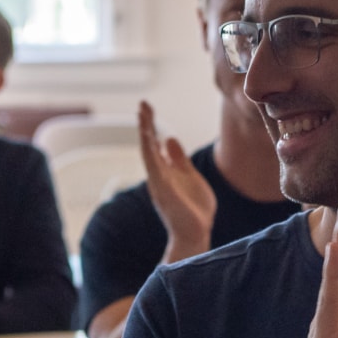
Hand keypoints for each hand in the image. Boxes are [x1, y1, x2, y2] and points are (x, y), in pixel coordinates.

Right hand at [138, 100, 216, 262]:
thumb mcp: (190, 177)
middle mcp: (158, 174)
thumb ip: (179, 159)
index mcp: (165, 171)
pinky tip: (149, 135)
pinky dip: (150, 150)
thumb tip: (170, 138)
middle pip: (149, 143)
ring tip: (142, 113)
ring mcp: (159, 181)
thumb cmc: (194, 210)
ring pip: (148, 152)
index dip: (151, 125)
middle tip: (142, 103)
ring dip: (145, 132)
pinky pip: (154, 165)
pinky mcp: (163, 189)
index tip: (147, 107)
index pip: (155, 143)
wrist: (195, 234)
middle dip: (146, 123)